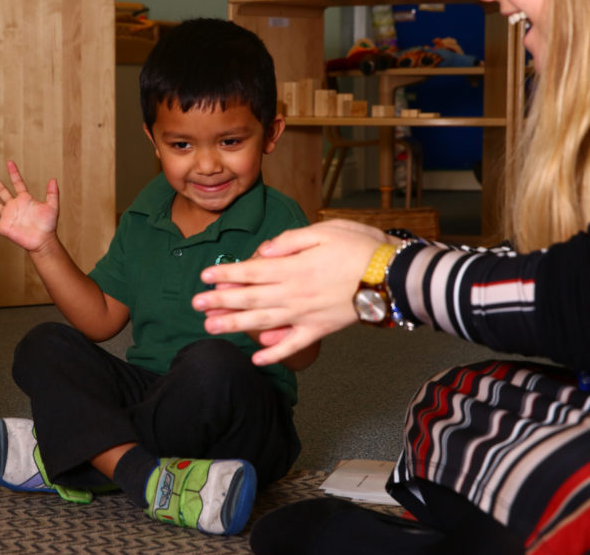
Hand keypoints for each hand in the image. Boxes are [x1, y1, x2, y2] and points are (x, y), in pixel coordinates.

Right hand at [0, 161, 58, 252]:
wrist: (43, 241)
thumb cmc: (48, 225)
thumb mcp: (52, 207)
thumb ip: (53, 193)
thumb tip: (54, 179)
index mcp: (25, 199)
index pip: (18, 183)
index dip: (14, 173)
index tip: (10, 162)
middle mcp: (14, 206)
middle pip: (2, 190)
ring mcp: (7, 216)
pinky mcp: (3, 227)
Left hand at [191, 222, 384, 365]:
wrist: (394, 275)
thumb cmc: (360, 246)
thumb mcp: (324, 230)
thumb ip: (289, 242)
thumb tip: (262, 251)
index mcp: (293, 268)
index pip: (250, 272)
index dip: (225, 275)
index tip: (204, 277)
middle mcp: (294, 293)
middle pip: (249, 299)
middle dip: (220, 302)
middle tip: (195, 305)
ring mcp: (306, 314)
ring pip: (263, 323)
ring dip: (236, 326)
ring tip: (211, 328)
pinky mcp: (321, 329)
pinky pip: (293, 344)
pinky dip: (274, 353)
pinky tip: (256, 358)